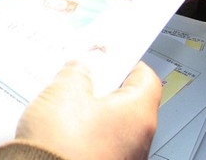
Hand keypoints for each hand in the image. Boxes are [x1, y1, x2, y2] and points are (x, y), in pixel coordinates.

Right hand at [13, 61, 159, 159]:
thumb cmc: (62, 142)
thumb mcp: (64, 91)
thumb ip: (76, 74)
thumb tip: (79, 70)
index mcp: (138, 115)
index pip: (147, 79)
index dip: (127, 62)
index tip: (110, 55)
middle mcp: (138, 141)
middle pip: (127, 102)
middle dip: (102, 87)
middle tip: (80, 76)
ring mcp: (122, 158)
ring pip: (111, 124)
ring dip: (90, 111)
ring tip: (63, 102)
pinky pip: (97, 143)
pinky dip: (82, 132)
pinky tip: (59, 127)